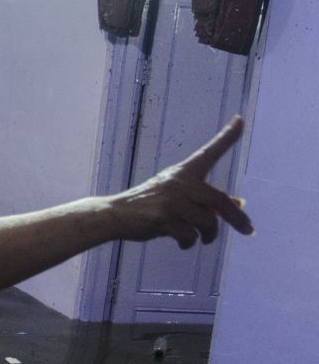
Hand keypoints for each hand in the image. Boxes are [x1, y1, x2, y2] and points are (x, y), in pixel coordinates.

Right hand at [107, 116, 253, 248]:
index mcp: (183, 172)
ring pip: (207, 222)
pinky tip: (183, 243)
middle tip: (248, 230)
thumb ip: (206, 198)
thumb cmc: (149, 204)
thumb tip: (239, 203)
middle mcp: (180, 183)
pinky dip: (189, 243)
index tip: (240, 120)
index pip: (209, 152)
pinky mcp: (162, 219)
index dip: (226, 136)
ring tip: (202, 238)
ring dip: (208, 235)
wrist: (115, 214)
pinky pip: (189, 236)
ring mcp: (171, 202)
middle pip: (220, 200)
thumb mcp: (177, 195)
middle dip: (237, 218)